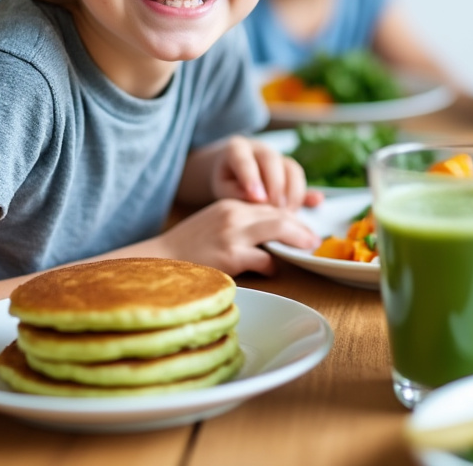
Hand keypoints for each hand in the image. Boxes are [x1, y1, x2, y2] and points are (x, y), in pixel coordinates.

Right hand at [156, 198, 319, 276]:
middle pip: (280, 214)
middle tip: (313, 239)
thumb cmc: (188, 246)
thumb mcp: (215, 222)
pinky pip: (264, 258)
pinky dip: (273, 264)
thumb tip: (274, 231)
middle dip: (301, 227)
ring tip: (306, 249)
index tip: (303, 226)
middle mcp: (233, 214)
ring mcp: (232, 235)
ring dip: (296, 240)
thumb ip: (241, 222)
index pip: (270, 206)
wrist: (159, 261)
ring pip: (278, 229)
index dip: (291, 217)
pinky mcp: (231, 256)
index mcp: (231, 204)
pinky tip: (272, 269)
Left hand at [210, 135, 319, 208]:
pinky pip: (301, 179)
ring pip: (291, 169)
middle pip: (272, 160)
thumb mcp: (221, 186)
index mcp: (237, 149)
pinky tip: (296, 212)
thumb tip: (254, 198)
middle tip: (274, 209)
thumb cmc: (225, 181)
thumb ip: (233, 191)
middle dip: (275, 186)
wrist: (232, 170)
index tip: (258, 198)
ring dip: (291, 193)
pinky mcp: (291, 169)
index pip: (244, 160)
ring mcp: (278, 157)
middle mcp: (260, 149)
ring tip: (284, 215)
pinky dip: (303, 196)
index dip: (252, 178)